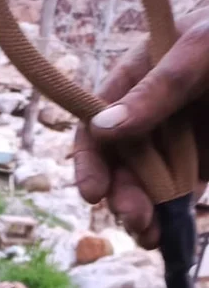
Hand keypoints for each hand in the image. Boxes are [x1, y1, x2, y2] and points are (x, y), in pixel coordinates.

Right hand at [73, 11, 208, 249]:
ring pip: (143, 188)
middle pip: (118, 166)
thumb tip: (103, 127)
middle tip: (136, 218)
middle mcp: (146, 117)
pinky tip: (166, 236)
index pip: (95, 124)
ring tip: (150, 236)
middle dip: (122, 196)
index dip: (90, 161)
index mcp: (135, 80)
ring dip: (141, 216)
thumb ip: (158, 88)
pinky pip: (175, 197)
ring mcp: (172, 144)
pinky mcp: (196, 166)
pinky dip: (168, 219)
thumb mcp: (200, 50)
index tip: (94, 193)